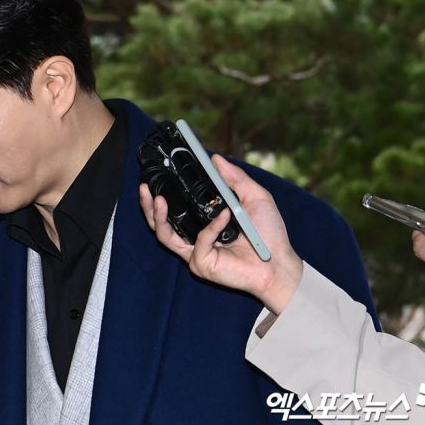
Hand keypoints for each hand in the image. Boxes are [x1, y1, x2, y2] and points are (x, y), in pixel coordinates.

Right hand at [139, 154, 302, 313]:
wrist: (280, 265)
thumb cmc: (269, 234)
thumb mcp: (254, 197)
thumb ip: (235, 178)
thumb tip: (214, 159)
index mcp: (203, 222)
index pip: (177, 207)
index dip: (163, 193)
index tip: (158, 174)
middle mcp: (194, 238)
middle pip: (160, 223)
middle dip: (148, 206)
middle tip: (145, 187)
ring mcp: (195, 253)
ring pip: (164, 235)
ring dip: (158, 216)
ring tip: (158, 199)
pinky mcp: (201, 264)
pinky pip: (199, 241)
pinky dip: (212, 227)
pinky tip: (226, 215)